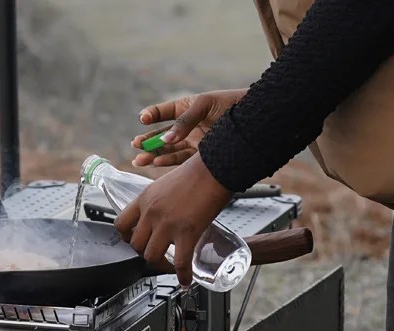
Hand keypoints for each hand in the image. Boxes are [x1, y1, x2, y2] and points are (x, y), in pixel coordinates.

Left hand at [114, 153, 232, 286]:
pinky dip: (182, 275)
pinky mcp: (186, 232)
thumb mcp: (165, 184)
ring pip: (152, 256)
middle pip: (135, 245)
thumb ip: (159, 201)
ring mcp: (167, 224)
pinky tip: (186, 281)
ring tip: (169, 267)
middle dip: (143, 254)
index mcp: (144, 199)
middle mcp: (151, 213)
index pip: (121, 224)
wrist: (215, 167)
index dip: (125, 237)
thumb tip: (163, 214)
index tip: (133, 241)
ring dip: (160, 265)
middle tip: (155, 256)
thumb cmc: (196, 172)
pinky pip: (179, 262)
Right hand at [132, 89, 246, 166]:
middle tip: (136, 145)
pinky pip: (180, 160)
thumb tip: (167, 139)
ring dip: (153, 155)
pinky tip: (156, 163)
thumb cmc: (232, 104)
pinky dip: (167, 162)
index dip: (152, 115)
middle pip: (162, 135)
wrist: (256, 120)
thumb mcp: (205, 105)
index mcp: (186, 107)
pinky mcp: (200, 155)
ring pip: (168, 150)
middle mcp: (187, 126)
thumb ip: (184, 121)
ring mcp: (193, 141)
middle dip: (147, 141)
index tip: (143, 119)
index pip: (163, 112)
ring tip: (139, 160)